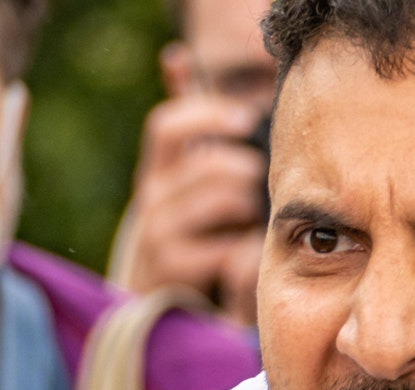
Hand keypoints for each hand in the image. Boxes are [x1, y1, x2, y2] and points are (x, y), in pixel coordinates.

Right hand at [118, 95, 266, 316]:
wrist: (156, 309)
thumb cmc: (188, 234)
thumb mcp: (184, 179)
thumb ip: (188, 124)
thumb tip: (177, 56)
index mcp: (158, 171)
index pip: (169, 126)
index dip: (209, 115)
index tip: (246, 118)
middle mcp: (151, 199)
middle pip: (209, 163)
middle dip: (248, 170)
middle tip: (264, 184)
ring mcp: (157, 235)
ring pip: (223, 199)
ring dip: (253, 207)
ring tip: (255, 222)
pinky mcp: (171, 270)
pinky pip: (228, 248)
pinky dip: (250, 249)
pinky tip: (253, 255)